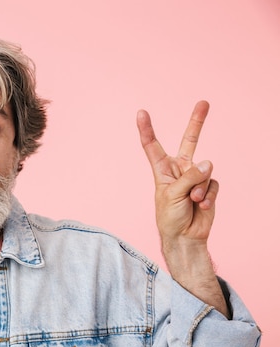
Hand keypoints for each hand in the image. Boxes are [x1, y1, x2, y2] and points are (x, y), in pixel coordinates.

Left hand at [137, 100, 217, 248]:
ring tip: (192, 201)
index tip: (141, 112)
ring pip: (205, 170)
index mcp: (162, 170)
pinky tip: (202, 205)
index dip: (147, 129)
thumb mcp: (172, 195)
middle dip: (197, 122)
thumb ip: (190, 176)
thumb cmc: (170, 217)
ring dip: (199, 187)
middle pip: (189, 141)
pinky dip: (208, 195)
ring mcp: (196, 177)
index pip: (152, 146)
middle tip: (204, 102)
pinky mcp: (209, 186)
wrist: (184, 237)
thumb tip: (208, 162)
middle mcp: (179, 169)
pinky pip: (213, 183)